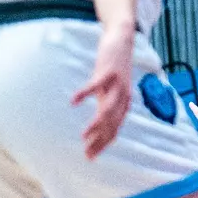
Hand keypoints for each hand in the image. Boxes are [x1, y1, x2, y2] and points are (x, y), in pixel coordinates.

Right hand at [73, 23, 135, 159]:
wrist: (123, 41)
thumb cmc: (115, 68)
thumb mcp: (112, 90)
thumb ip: (107, 106)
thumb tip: (100, 124)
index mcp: (123, 103)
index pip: (114, 129)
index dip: (103, 143)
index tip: (91, 157)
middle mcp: (123, 97)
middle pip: (111, 124)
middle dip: (99, 140)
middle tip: (86, 154)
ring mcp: (117, 84)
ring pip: (108, 109)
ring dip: (96, 124)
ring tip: (84, 136)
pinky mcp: (108, 71)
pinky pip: (96, 85)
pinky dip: (85, 94)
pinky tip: (73, 101)